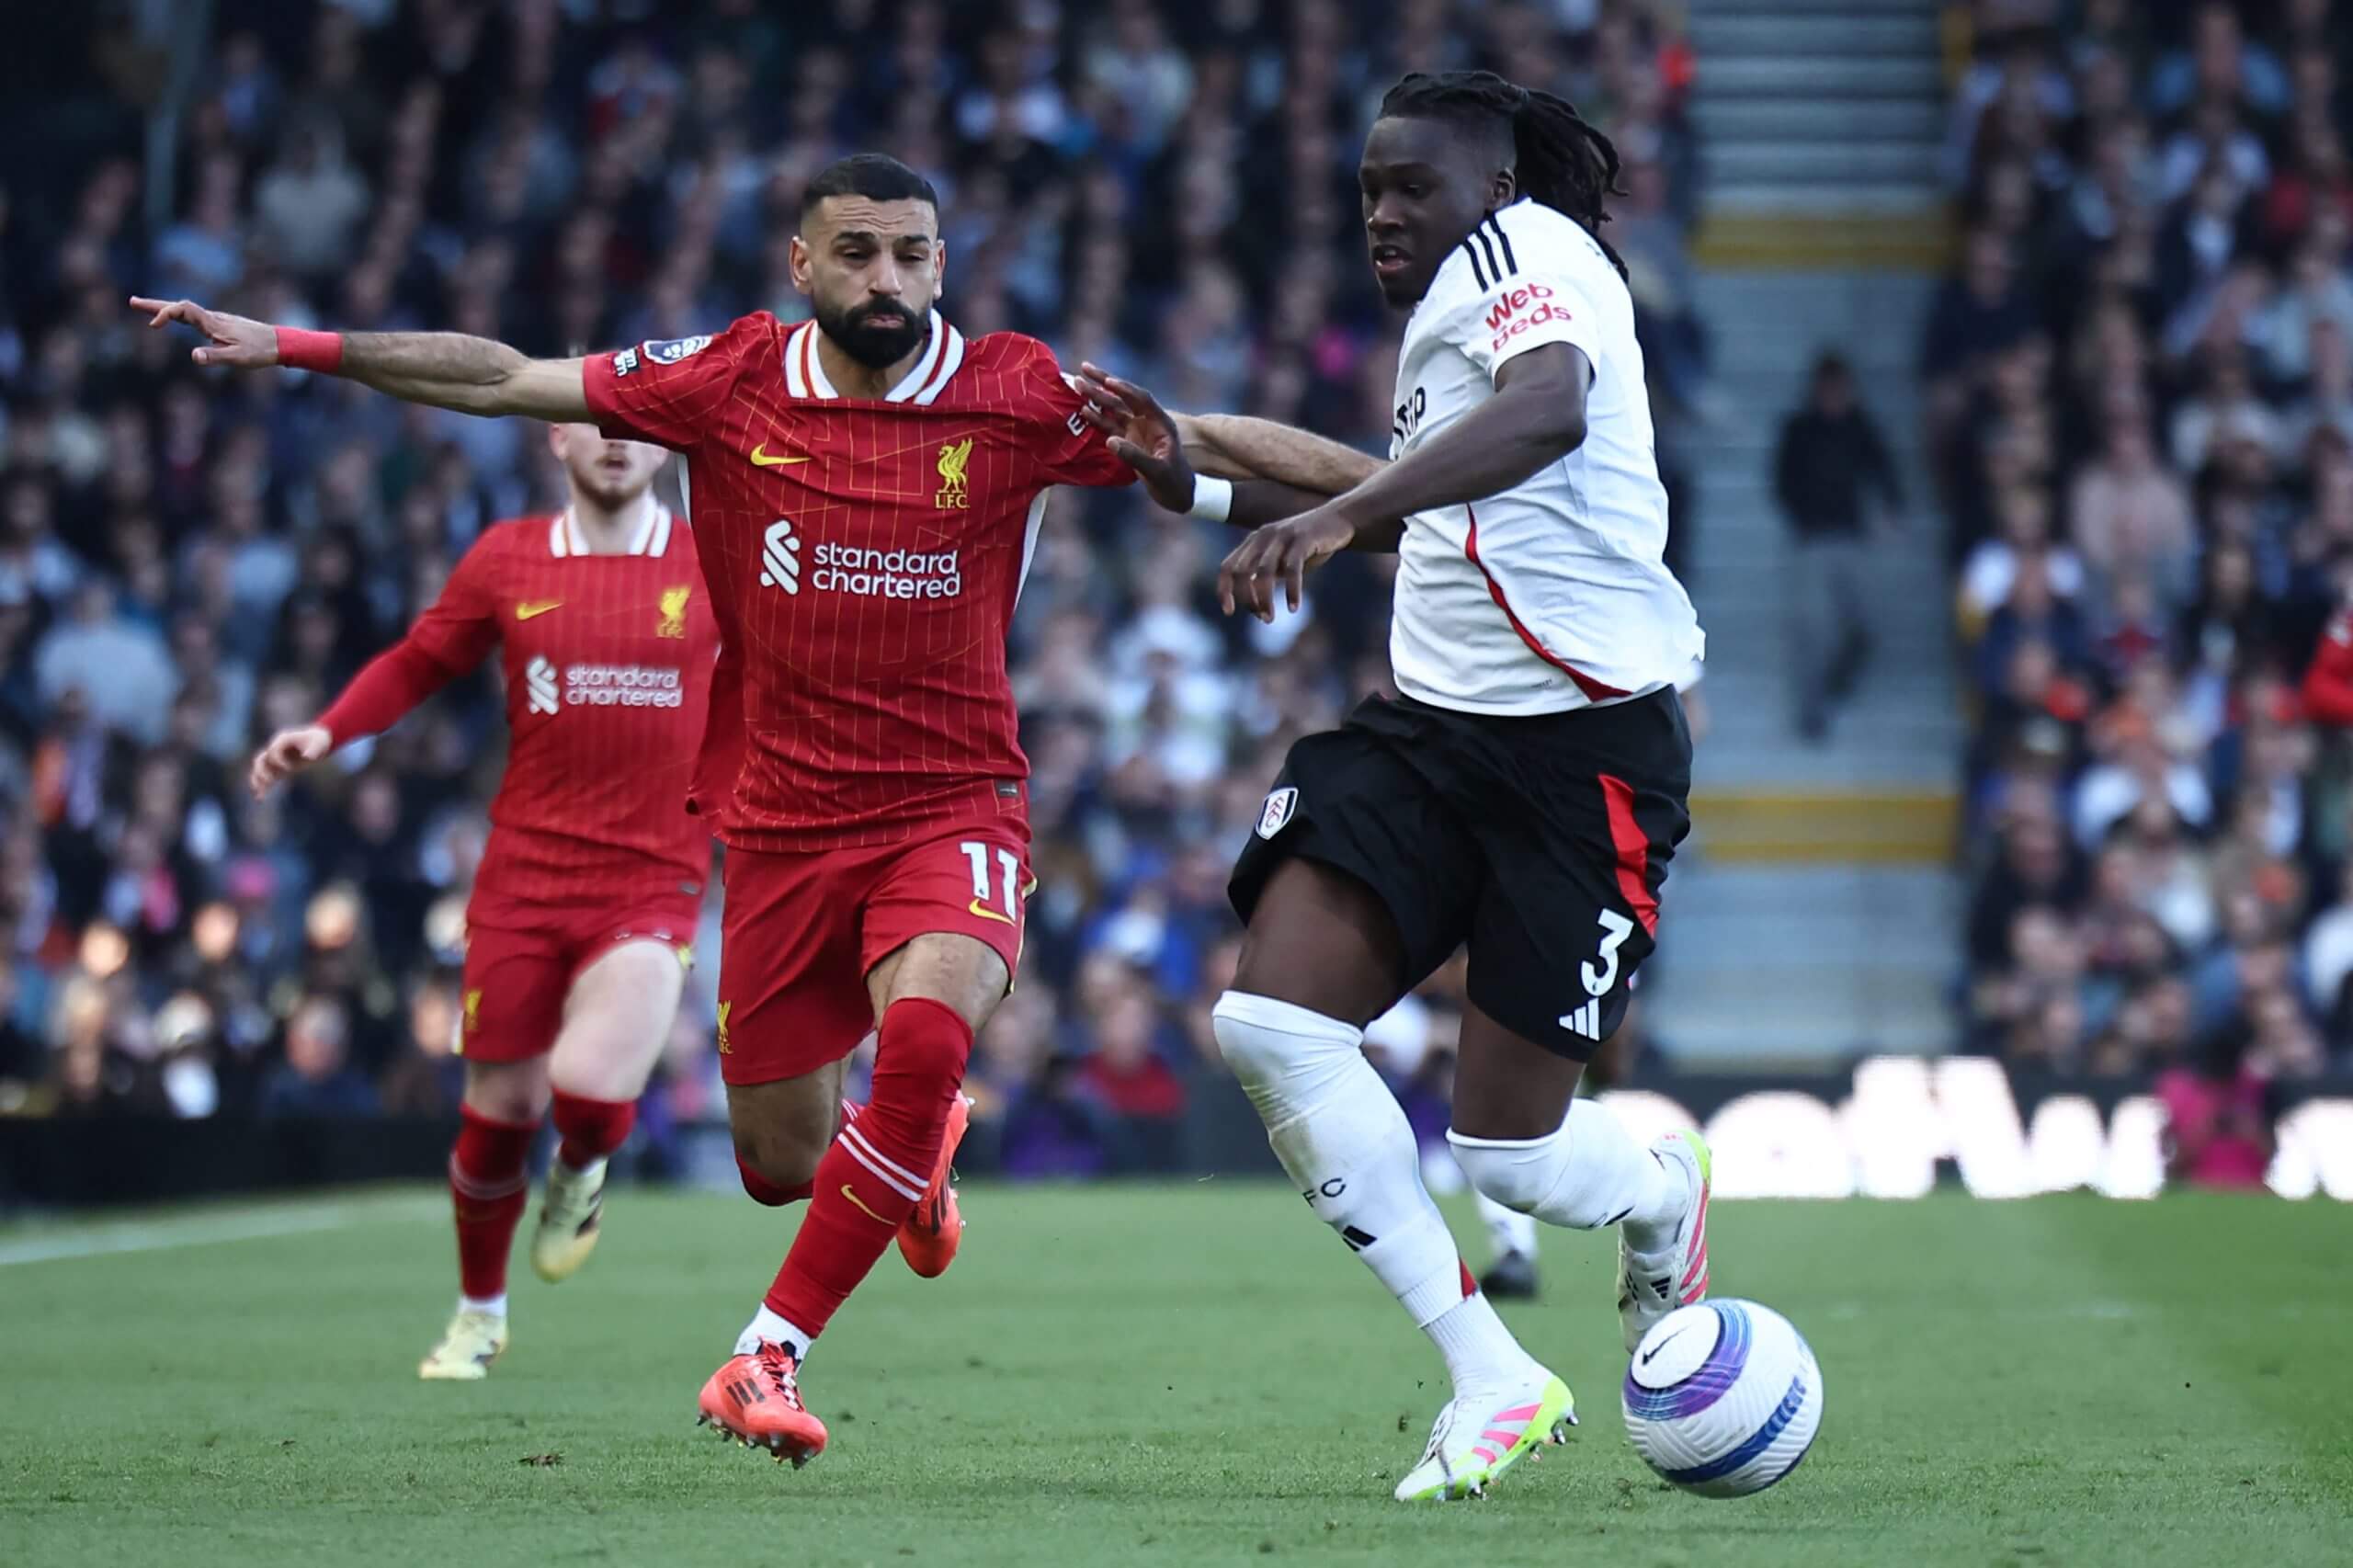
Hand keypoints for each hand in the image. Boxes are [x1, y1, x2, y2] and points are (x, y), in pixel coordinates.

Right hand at [129, 296, 278, 368]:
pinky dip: (178, 315)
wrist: (280, 342)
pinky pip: (193, 317)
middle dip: (154, 305)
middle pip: (179, 307)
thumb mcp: (237, 358)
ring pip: (185, 311)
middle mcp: (212, 318)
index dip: (165, 313)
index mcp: (212, 323)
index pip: (182, 310)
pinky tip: (174, 319)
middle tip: (132, 302)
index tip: (153, 326)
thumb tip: (193, 356)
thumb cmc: (259, 351)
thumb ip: (214, 356)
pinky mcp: (220, 325)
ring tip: (144, 309)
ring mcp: (216, 320)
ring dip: (164, 309)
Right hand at [250, 725, 331, 797]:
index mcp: (283, 740)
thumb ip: (314, 749)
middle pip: (261, 759)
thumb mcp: (319, 743)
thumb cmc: (318, 741)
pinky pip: (267, 777)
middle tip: (270, 781)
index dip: (278, 761)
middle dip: (262, 770)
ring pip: (260, 769)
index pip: (273, 751)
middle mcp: (276, 749)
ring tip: (258, 792)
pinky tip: (260, 798)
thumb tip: (308, 757)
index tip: (290, 769)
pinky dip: (263, 786)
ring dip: (257, 780)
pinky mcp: (279, 769)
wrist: (318, 743)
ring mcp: (276, 759)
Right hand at [1073, 363, 1196, 513]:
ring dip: (1097, 397)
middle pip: (1124, 398)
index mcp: (1161, 423)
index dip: (1125, 390)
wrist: (1178, 495)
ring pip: (1114, 409)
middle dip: (1104, 383)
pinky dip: (1097, 418)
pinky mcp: (1129, 441)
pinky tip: (1083, 409)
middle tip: (1084, 368)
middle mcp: (1148, 421)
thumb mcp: (1157, 471)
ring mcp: (1138, 430)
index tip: (1107, 382)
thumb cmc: (1173, 483)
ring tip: (1077, 383)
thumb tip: (1110, 441)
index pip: (1142, 400)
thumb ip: (1135, 456)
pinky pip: (1110, 425)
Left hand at [1218, 504, 1359, 621]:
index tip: (1229, 612)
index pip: (1228, 567)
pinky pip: (1292, 569)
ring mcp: (1282, 536)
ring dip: (1263, 598)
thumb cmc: (1307, 545)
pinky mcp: (1303, 539)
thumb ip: (1265, 577)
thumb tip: (1253, 607)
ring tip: (1269, 618)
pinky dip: (1291, 591)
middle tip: (1261, 618)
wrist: (1338, 519)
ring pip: (1263, 571)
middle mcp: (1263, 536)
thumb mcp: (1281, 561)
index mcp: (1254, 541)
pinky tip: (1293, 607)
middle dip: (1246, 598)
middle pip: (1241, 570)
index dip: (1224, 590)